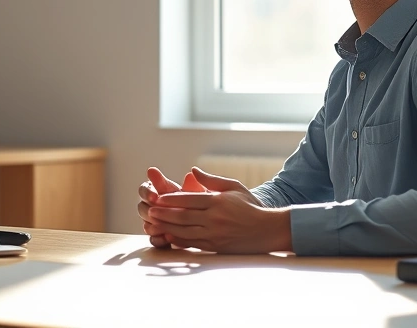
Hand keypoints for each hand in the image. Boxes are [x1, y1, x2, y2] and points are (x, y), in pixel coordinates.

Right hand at [137, 167, 205, 247]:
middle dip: (149, 211)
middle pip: (142, 208)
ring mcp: (153, 223)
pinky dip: (158, 239)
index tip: (155, 196)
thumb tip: (190, 175)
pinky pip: (153, 240)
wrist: (202, 221)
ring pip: (146, 225)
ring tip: (160, 227)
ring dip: (152, 226)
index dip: (147, 193)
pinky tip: (165, 238)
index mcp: (155, 191)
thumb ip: (190, 185)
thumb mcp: (195, 195)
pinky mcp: (158, 237)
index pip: (144, 190)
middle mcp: (151, 207)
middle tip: (155, 214)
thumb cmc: (196, 203)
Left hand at [147, 167, 288, 253]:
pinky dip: (178, 240)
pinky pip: (192, 243)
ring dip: (167, 228)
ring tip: (154, 224)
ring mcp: (214, 234)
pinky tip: (168, 236)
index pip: (189, 199)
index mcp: (217, 202)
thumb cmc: (250, 206)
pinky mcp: (215, 245)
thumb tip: (193, 170)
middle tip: (150, 211)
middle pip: (183, 216)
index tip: (158, 197)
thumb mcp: (234, 187)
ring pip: (184, 231)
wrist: (267, 230)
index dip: (171, 199)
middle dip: (164, 214)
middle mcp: (214, 218)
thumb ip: (212, 180)